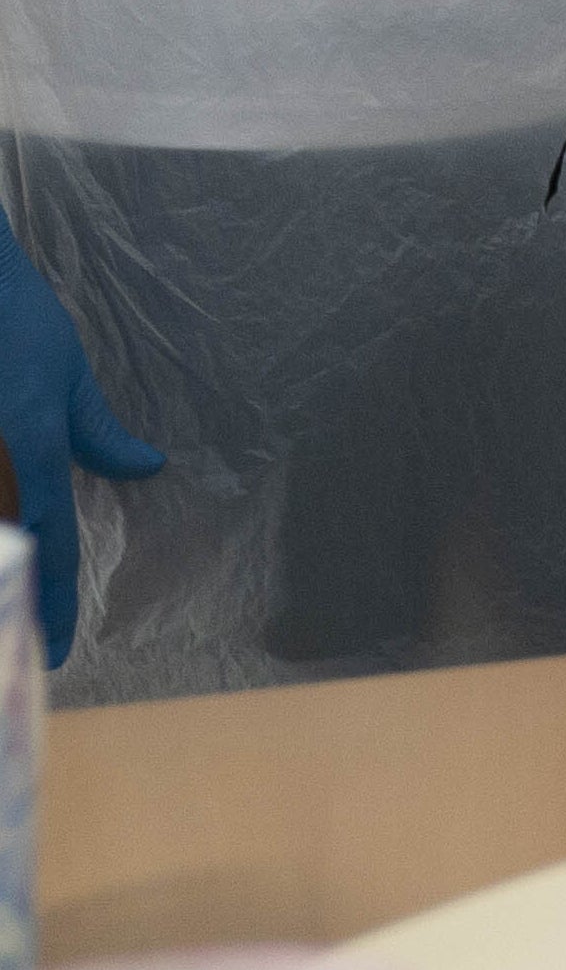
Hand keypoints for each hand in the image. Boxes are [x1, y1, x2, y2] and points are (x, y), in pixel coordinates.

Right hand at [0, 214, 157, 667]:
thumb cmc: (13, 319)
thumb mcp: (63, 373)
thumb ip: (97, 432)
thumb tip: (146, 467)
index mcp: (31, 454)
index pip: (50, 547)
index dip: (54, 605)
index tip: (58, 650)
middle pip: (9, 555)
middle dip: (12, 606)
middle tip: (20, 650)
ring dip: (5, 571)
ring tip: (14, 611)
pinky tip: (8, 556)